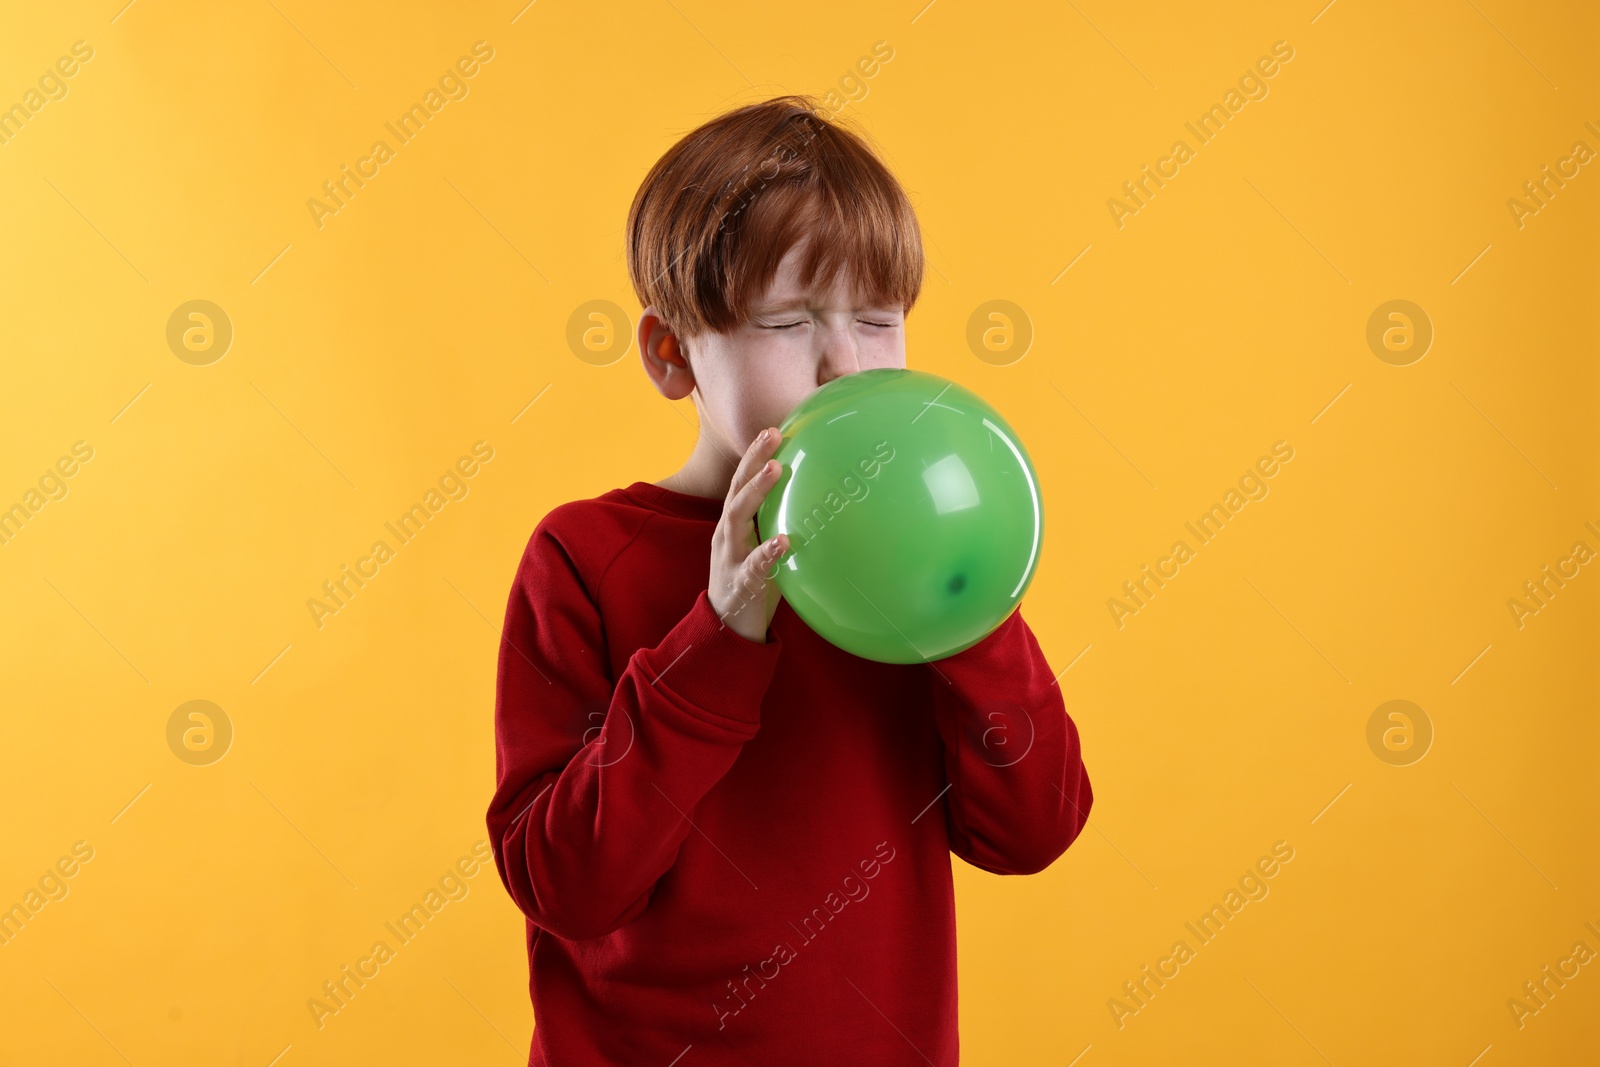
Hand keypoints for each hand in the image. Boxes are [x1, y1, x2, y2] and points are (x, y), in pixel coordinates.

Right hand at [708, 426, 789, 642]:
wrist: (727, 627)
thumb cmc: (750, 581)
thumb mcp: (760, 546)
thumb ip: (777, 525)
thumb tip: (816, 502)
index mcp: (733, 525)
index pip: (741, 482)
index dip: (753, 455)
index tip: (772, 429)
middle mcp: (727, 534)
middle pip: (736, 489)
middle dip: (753, 459)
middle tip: (773, 434)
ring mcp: (730, 557)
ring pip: (738, 517)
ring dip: (757, 491)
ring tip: (776, 469)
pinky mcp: (740, 583)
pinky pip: (754, 566)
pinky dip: (768, 552)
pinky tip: (784, 542)